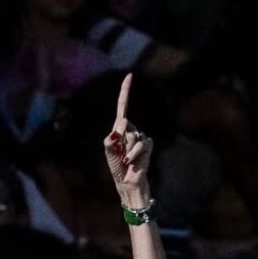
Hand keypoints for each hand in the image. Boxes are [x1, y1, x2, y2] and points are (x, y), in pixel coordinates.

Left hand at [103, 74, 153, 199]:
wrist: (127, 182)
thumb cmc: (117, 167)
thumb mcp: (109, 153)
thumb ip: (110, 140)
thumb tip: (120, 127)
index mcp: (119, 130)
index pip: (122, 107)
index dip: (125, 92)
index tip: (129, 76)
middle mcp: (131, 130)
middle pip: (125, 124)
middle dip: (120, 140)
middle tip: (119, 154)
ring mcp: (141, 137)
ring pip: (134, 135)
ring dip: (128, 150)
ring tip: (126, 160)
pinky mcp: (148, 145)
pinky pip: (143, 143)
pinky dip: (136, 153)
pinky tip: (132, 161)